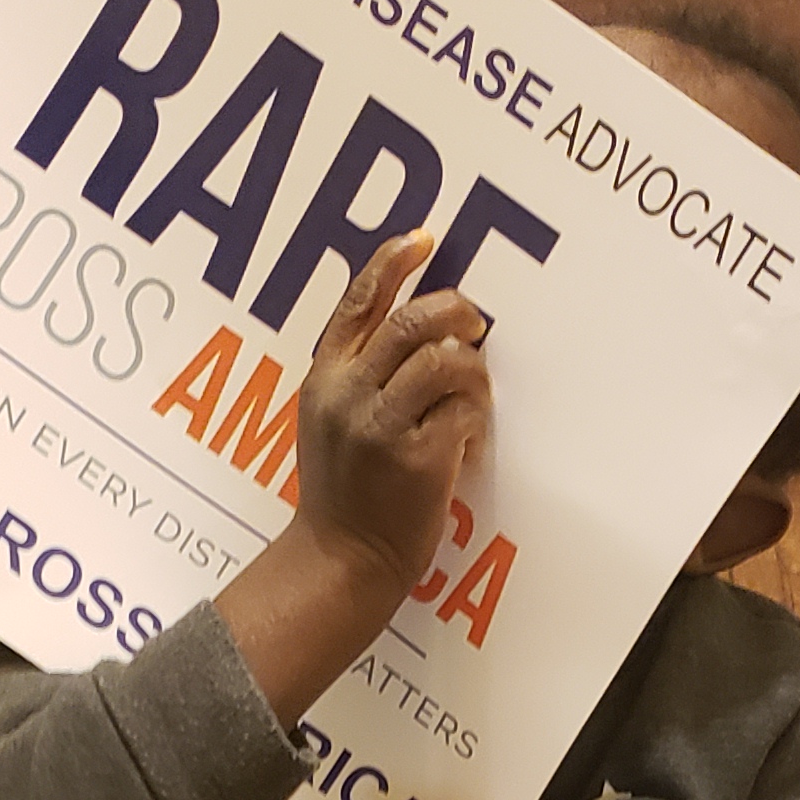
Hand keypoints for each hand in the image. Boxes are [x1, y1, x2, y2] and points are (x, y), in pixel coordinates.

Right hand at [212, 237, 488, 722]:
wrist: (341, 560)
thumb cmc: (342, 494)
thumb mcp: (327, 421)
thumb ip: (356, 374)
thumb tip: (412, 330)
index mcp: (324, 378)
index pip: (358, 301)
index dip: (393, 262)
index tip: (425, 240)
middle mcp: (348, 394)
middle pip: (410, 321)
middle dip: (454, 311)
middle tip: (474, 323)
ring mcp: (381, 425)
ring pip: (442, 360)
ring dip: (472, 369)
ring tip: (474, 392)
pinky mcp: (417, 457)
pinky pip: (463, 412)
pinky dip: (475, 419)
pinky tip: (468, 440)